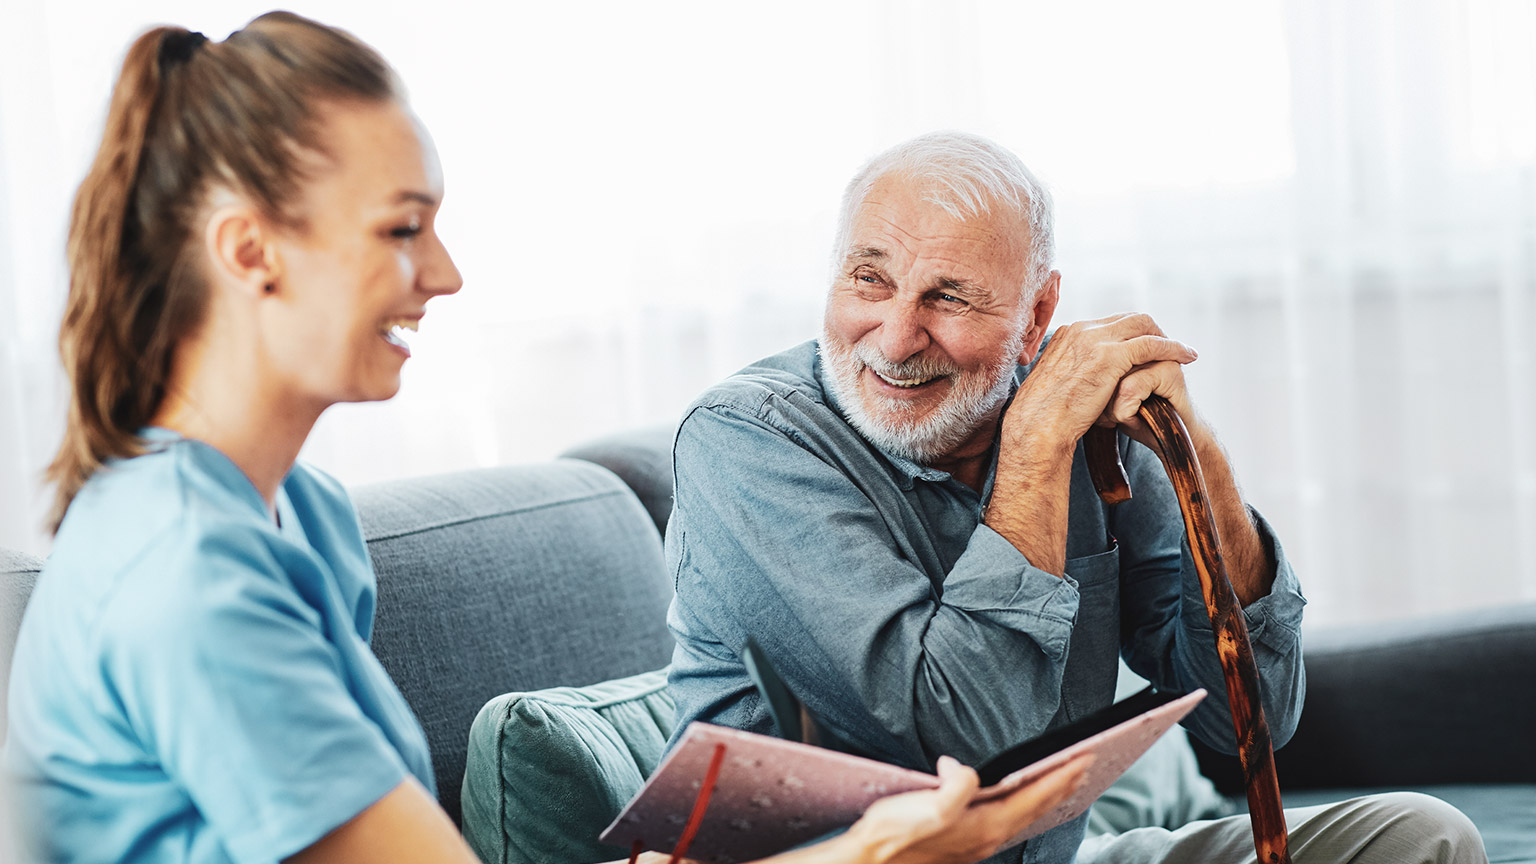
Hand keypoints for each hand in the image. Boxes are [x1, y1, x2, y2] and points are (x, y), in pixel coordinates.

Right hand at [842, 754, 1089, 863]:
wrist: (871, 863)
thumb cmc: (895, 836)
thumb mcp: (930, 804)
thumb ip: (957, 785)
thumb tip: (963, 768)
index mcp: (986, 826)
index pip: (1035, 796)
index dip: (1062, 775)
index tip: (1085, 757)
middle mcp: (987, 838)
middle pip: (1037, 809)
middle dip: (1063, 786)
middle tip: (1085, 767)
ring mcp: (977, 844)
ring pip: (1024, 817)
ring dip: (1046, 798)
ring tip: (1062, 782)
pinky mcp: (963, 845)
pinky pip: (1007, 822)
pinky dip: (1024, 807)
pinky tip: (1018, 802)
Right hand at [1006, 313, 1198, 450]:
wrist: (1037, 426)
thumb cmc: (1043, 416)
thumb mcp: (1056, 384)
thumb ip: (1072, 372)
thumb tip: (1083, 379)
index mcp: (1068, 333)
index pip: (1111, 323)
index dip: (1133, 333)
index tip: (1148, 347)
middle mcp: (1081, 329)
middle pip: (1130, 318)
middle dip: (1153, 330)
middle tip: (1170, 347)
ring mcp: (1095, 340)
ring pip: (1144, 325)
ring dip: (1167, 337)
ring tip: (1184, 352)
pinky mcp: (1110, 356)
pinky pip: (1151, 344)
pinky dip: (1172, 348)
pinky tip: (1186, 356)